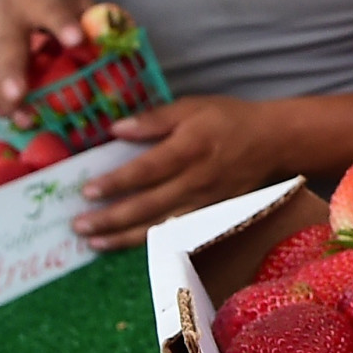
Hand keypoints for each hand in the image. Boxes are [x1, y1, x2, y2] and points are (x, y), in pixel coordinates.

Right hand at [0, 0, 88, 118]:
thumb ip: (93, 19)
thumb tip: (122, 43)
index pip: (49, 8)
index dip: (62, 24)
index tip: (76, 40)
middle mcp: (1, 12)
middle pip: (4, 43)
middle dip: (11, 71)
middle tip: (19, 97)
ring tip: (20, 119)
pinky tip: (2, 113)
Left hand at [74, 96, 286, 249]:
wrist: (273, 142)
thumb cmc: (228, 119)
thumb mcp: (191, 107)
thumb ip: (154, 119)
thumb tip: (116, 129)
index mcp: (188, 150)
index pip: (146, 170)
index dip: (116, 183)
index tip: (87, 191)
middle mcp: (195, 181)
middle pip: (148, 205)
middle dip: (111, 218)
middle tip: (80, 226)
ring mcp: (204, 203)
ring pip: (161, 225)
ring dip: (125, 237)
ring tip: (95, 243)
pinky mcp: (211, 216)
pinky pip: (177, 232)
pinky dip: (152, 242)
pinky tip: (129, 245)